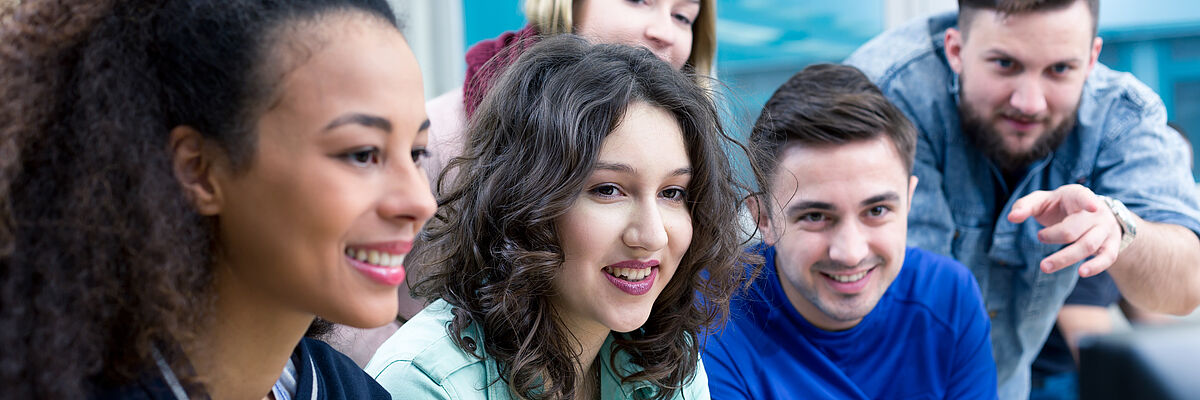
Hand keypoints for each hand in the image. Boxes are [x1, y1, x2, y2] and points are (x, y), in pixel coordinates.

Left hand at [1007, 184, 1122, 276]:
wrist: (1092, 213)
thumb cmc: (1060, 207)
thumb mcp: (1042, 201)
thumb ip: (1025, 206)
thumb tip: (1011, 218)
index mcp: (1078, 195)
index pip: (1083, 196)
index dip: (1087, 201)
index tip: (1091, 206)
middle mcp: (1096, 212)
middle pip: (1074, 229)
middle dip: (1054, 236)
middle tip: (1039, 237)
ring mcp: (1105, 229)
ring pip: (1088, 245)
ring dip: (1066, 258)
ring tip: (1044, 266)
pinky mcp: (1110, 245)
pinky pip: (1107, 257)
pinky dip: (1096, 266)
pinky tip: (1082, 272)